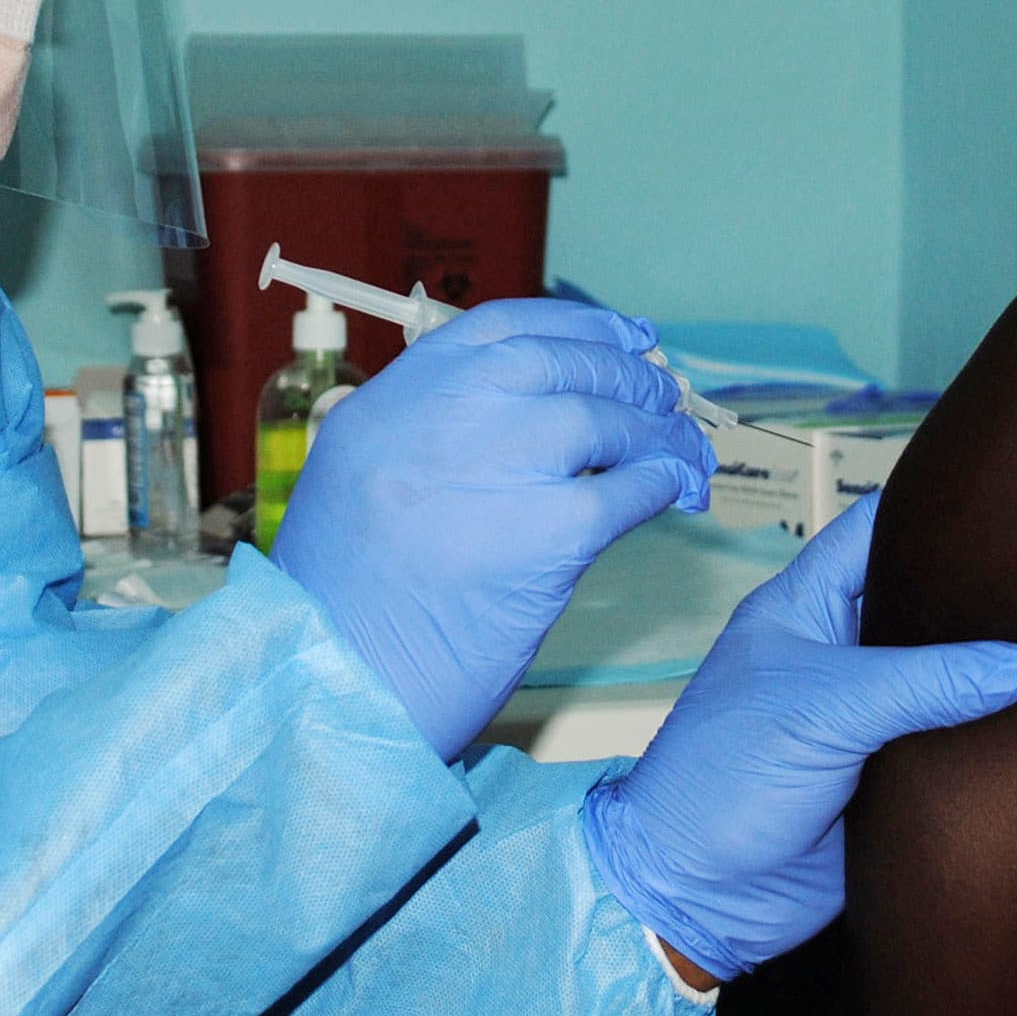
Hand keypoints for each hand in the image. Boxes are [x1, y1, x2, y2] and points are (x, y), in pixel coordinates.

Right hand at [273, 297, 714, 759]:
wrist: (337, 689)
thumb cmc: (346, 607)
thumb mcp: (360, 484)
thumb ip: (428, 436)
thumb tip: (530, 410)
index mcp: (388, 404)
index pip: (498, 328)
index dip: (574, 326)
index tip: (620, 336)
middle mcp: (437, 420)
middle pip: (556, 363)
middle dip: (623, 372)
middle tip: (661, 394)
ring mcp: (492, 469)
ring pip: (600, 418)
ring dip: (655, 430)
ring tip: (680, 448)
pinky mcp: (545, 535)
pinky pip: (627, 488)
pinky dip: (661, 483)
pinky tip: (674, 491)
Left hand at [581, 494, 1016, 981]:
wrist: (702, 895)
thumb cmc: (725, 779)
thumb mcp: (823, 710)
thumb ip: (922, 682)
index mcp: (805, 609)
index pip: (873, 532)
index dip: (930, 511)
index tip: (1006, 499)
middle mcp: (841, 655)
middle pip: (920, 605)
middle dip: (978, 598)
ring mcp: (868, 718)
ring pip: (945, 679)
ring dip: (991, 675)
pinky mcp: (891, 778)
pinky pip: (951, 745)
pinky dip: (990, 738)